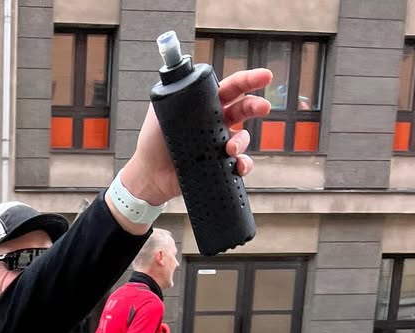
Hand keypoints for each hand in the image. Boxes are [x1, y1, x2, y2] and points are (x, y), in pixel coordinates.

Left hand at [119, 67, 272, 207]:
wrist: (149, 176)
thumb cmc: (153, 143)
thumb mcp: (160, 113)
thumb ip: (172, 93)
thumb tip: (179, 73)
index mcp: (206, 105)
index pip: (231, 87)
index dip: (248, 80)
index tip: (265, 77)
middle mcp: (216, 122)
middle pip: (244, 108)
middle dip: (256, 105)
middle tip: (263, 107)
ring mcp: (219, 144)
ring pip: (243, 137)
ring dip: (242, 141)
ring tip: (230, 149)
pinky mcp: (219, 165)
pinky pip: (239, 163)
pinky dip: (243, 165)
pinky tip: (238, 166)